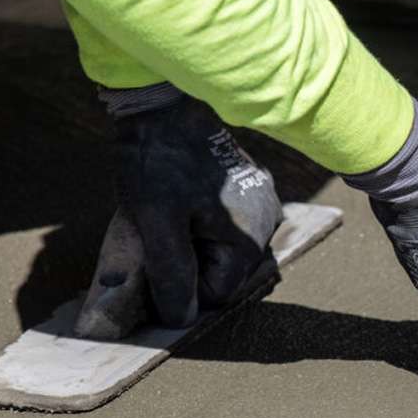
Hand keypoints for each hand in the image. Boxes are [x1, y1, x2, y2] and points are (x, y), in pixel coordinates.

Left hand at [74, 93, 281, 339]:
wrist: (159, 99)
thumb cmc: (157, 159)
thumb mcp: (157, 224)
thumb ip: (172, 276)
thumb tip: (181, 318)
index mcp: (252, 233)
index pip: (216, 293)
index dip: (178, 287)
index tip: (150, 262)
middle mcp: (267, 218)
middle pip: (221, 272)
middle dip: (186, 264)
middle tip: (153, 238)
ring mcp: (259, 198)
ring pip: (219, 250)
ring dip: (188, 245)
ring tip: (162, 218)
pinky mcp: (246, 184)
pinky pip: (221, 225)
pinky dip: (195, 225)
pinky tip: (174, 205)